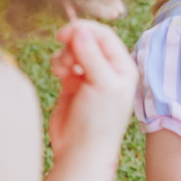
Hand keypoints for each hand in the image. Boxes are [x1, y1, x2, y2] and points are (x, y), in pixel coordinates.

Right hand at [49, 20, 136, 160]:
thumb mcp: (101, 85)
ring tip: (62, 71)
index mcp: (122, 68)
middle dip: (73, 44)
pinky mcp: (72, 84)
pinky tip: (58, 73)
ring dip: (64, 54)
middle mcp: (108, 70)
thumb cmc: (99, 121)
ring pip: (73, 50)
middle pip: (88, 40)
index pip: (105, 36)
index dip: (85, 30)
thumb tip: (80, 30)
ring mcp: (89, 76)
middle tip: (65, 59)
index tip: (65, 33)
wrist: (80, 150)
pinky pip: (63, 62)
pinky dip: (58, 63)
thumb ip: (92, 56)